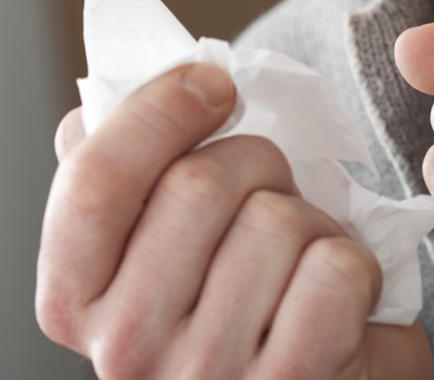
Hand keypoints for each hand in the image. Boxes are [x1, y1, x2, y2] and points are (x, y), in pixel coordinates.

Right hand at [36, 63, 431, 378]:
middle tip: (272, 196)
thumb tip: (95, 107)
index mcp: (76, 301)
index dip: (159, 110)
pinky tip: (343, 299)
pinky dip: (358, 266)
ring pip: (276, 220)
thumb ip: (120, 177)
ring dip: (313, 222)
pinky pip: (335, 269)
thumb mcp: (163, 243)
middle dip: (257, 164)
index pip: (96, 181)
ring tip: (304, 260)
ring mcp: (207, 374)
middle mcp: (125, 350)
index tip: (213, 84)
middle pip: (198, 185)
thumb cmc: (240, 302)